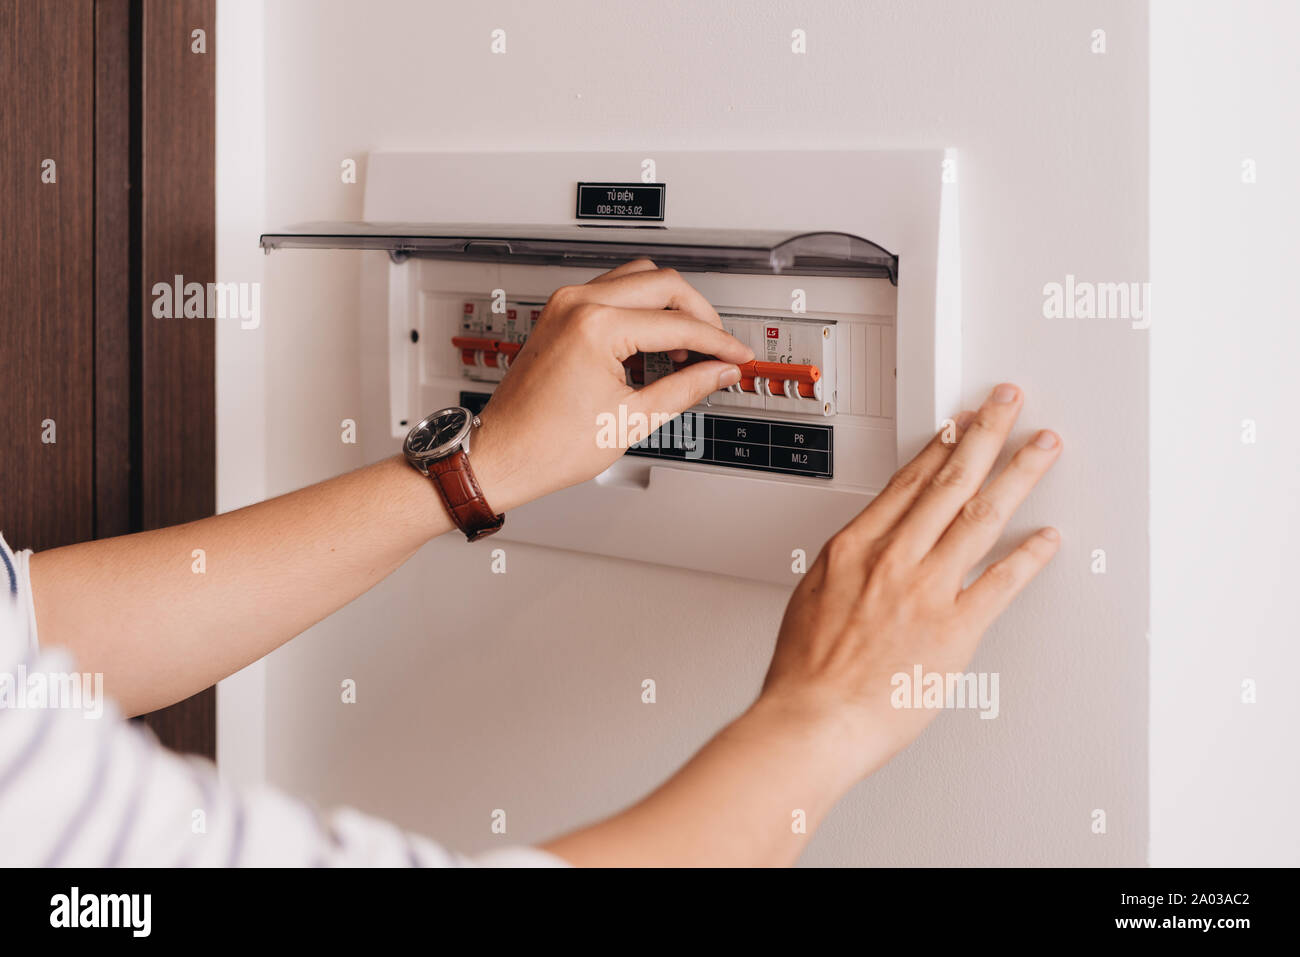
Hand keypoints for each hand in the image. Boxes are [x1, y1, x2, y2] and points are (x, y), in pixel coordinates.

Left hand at [469, 260, 752, 511]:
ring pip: (638, 278)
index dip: (717, 342)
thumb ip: (685, 388)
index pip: (677, 324)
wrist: (501, 455)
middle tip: (717, 349)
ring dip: (669, 306)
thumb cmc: (546, 445)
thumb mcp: (631, 420)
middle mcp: (577, 303)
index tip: (735, 356)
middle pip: (663, 283)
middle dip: (699, 315)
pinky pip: (613, 292)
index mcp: (595, 326)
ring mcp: (565, 304)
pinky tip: (653, 344)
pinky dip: (641, 310)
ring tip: (686, 349)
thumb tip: (718, 372)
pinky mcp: (559, 313)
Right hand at [759, 384, 1062, 778]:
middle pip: (949, 481)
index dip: (941, 445)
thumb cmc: (806, 672)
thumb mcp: (811, 597)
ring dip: (1017, 474)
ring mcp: (926, 590)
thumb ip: (846, 569)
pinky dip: (1028, 556)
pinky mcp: (954, 629)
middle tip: (1008, 404)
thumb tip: (861, 557)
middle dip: (985, 435)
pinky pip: (1001, 582)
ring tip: (1042, 447)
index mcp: (854, 548)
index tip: (961, 422)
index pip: (909, 481)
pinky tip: (1048, 536)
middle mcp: (893, 559)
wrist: (812, 718)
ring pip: (980, 516)